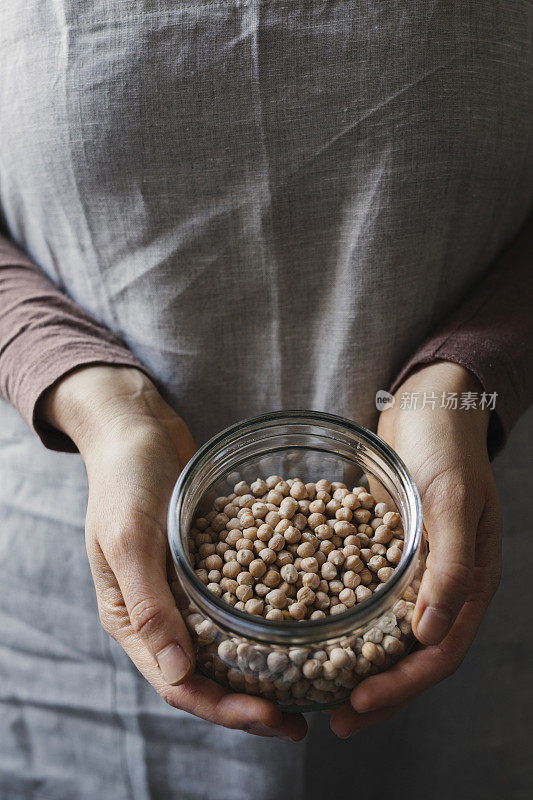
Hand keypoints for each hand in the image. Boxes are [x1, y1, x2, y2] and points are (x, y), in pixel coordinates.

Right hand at [41, 365, 305, 741]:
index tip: (271, 716)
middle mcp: (161, 613)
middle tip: (299, 719)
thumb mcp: (128, 539)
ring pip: (227, 643)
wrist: (136, 431)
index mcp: (132, 619)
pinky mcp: (209, 564)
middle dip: (252, 701)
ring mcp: (187, 589)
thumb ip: (149, 605)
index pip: (177, 683)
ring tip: (308, 681)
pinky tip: (306, 616)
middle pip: (208, 674)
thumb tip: (176, 675)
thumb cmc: (124, 480)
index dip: (224, 708)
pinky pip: (240, 598)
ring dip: (264, 666)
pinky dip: (268, 614)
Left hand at [330, 362, 501, 737]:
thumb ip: (450, 564)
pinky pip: (363, 589)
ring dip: (355, 658)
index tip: (357, 704)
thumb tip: (432, 634)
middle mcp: (440, 581)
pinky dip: (342, 611)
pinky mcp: (383, 548)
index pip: (439, 652)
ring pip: (384, 627)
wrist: (429, 402)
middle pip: (409, 652)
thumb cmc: (446, 445)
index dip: (401, 684)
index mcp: (468, 580)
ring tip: (317, 683)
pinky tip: (309, 622)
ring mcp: (411, 566)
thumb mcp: (451, 499)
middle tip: (332, 716)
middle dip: (374, 688)